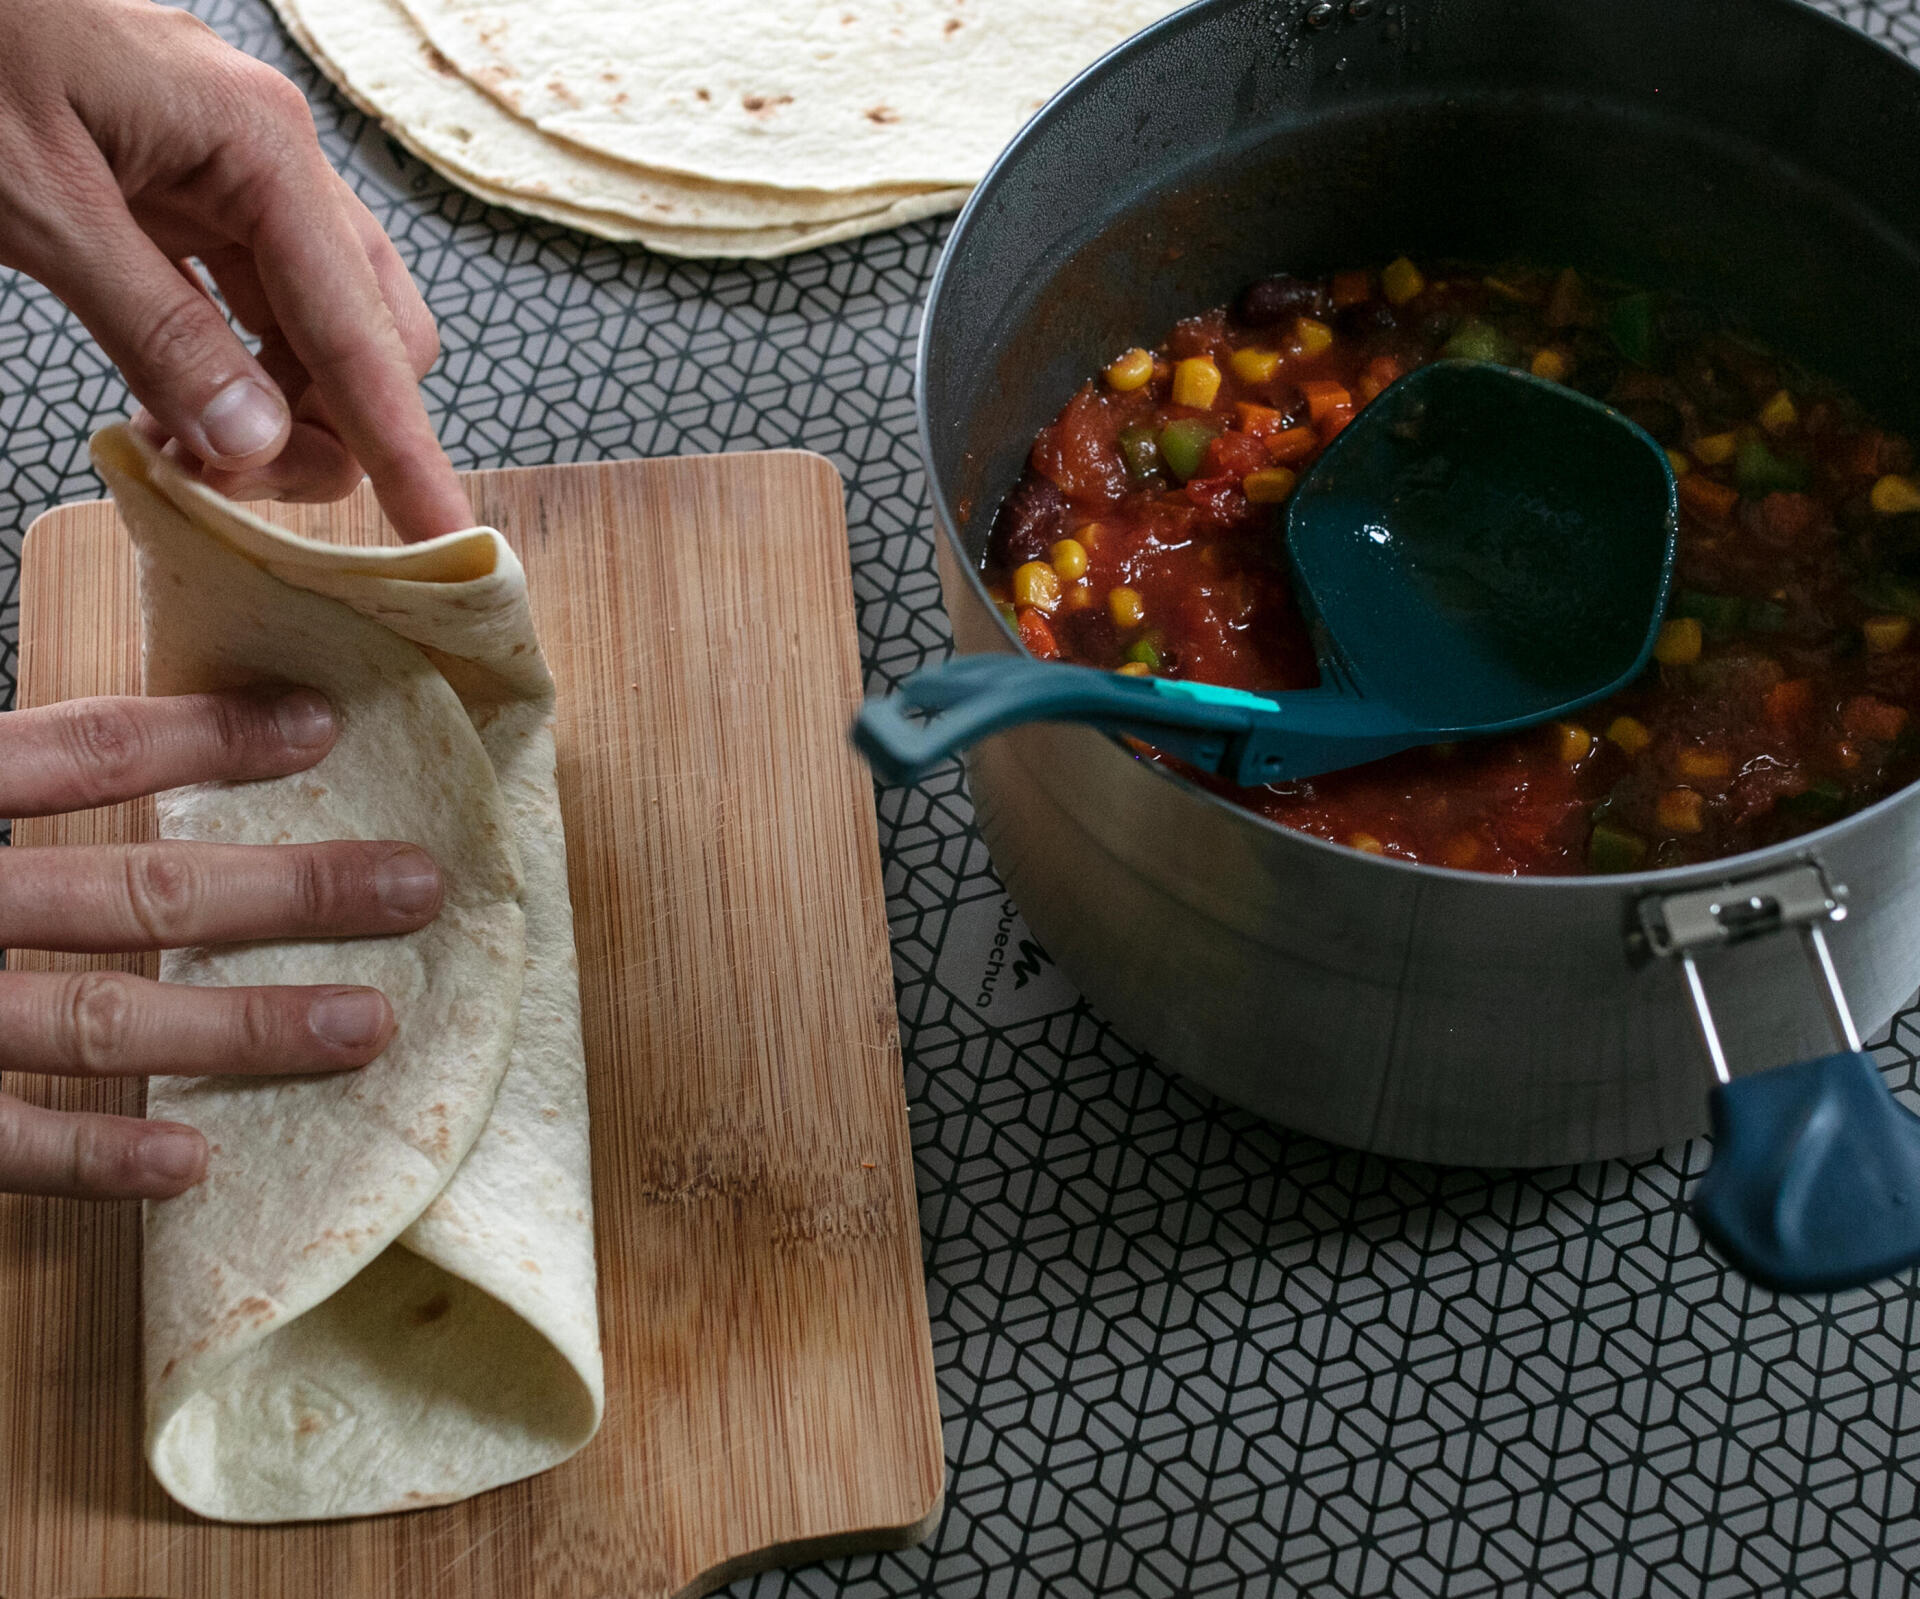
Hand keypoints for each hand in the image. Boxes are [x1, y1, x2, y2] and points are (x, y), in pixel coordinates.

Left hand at [0, 0, 471, 540]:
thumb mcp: (38, 203)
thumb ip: (154, 328)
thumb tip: (255, 441)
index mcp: (262, 148)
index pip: (362, 333)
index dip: (404, 449)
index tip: (445, 534)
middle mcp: (277, 162)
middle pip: (369, 337)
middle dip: (326, 433)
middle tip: (231, 489)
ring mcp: (239, 178)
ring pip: (318, 332)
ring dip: (275, 413)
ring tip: (182, 455)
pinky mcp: (195, 195)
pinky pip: (254, 311)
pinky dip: (231, 377)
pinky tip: (170, 410)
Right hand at [0, 690, 443, 1200]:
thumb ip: (1, 779)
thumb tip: (118, 758)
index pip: (82, 752)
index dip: (207, 737)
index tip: (323, 726)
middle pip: (137, 891)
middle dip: (291, 892)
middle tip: (417, 889)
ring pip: (99, 1018)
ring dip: (245, 1025)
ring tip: (370, 1026)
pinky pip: (5, 1142)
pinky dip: (98, 1155)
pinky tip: (195, 1161)